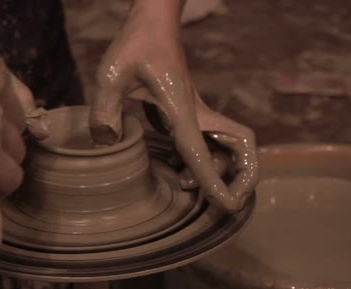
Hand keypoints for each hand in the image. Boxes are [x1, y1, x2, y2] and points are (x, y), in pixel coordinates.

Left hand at [90, 3, 257, 210]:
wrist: (153, 21)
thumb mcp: (111, 73)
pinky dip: (204, 162)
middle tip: (227, 202)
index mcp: (182, 107)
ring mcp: (197, 114)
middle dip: (244, 177)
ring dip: (223, 172)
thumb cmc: (135, 43)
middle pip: (242, 148)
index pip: (202, 151)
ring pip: (229, 148)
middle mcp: (197, 114)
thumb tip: (107, 143)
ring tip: (191, 187)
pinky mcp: (188, 113)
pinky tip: (181, 172)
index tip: (226, 205)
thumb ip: (106, 108)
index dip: (214, 181)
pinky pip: (208, 144)